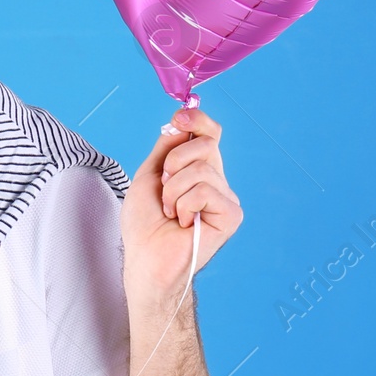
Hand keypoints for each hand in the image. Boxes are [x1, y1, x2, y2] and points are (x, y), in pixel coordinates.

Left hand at [120, 105, 242, 297]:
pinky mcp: (230, 216)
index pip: (209, 134)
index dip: (197, 119)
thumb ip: (166, 147)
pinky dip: (184, 205)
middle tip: (163, 189)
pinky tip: (182, 223)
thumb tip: (180, 120)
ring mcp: (225, 198)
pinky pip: (206, 191)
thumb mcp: (149, 175)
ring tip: (170, 212)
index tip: (179, 117)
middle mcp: (216, 181)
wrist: (145, 258)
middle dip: (173, 163)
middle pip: (205, 144)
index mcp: (198, 170)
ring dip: (173, 191)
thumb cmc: (144, 224)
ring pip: (201, 170)